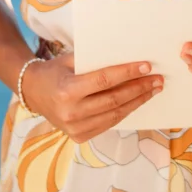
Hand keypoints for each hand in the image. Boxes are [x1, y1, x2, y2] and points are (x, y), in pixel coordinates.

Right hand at [21, 51, 162, 141]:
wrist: (33, 92)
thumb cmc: (56, 70)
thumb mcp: (71, 59)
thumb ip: (96, 60)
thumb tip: (129, 55)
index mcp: (67, 90)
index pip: (105, 80)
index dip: (128, 73)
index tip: (147, 66)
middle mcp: (70, 112)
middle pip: (114, 100)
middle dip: (139, 88)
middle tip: (158, 79)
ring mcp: (74, 128)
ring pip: (115, 115)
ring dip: (137, 101)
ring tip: (153, 90)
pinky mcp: (79, 137)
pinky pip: (108, 124)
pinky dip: (125, 111)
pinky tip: (137, 101)